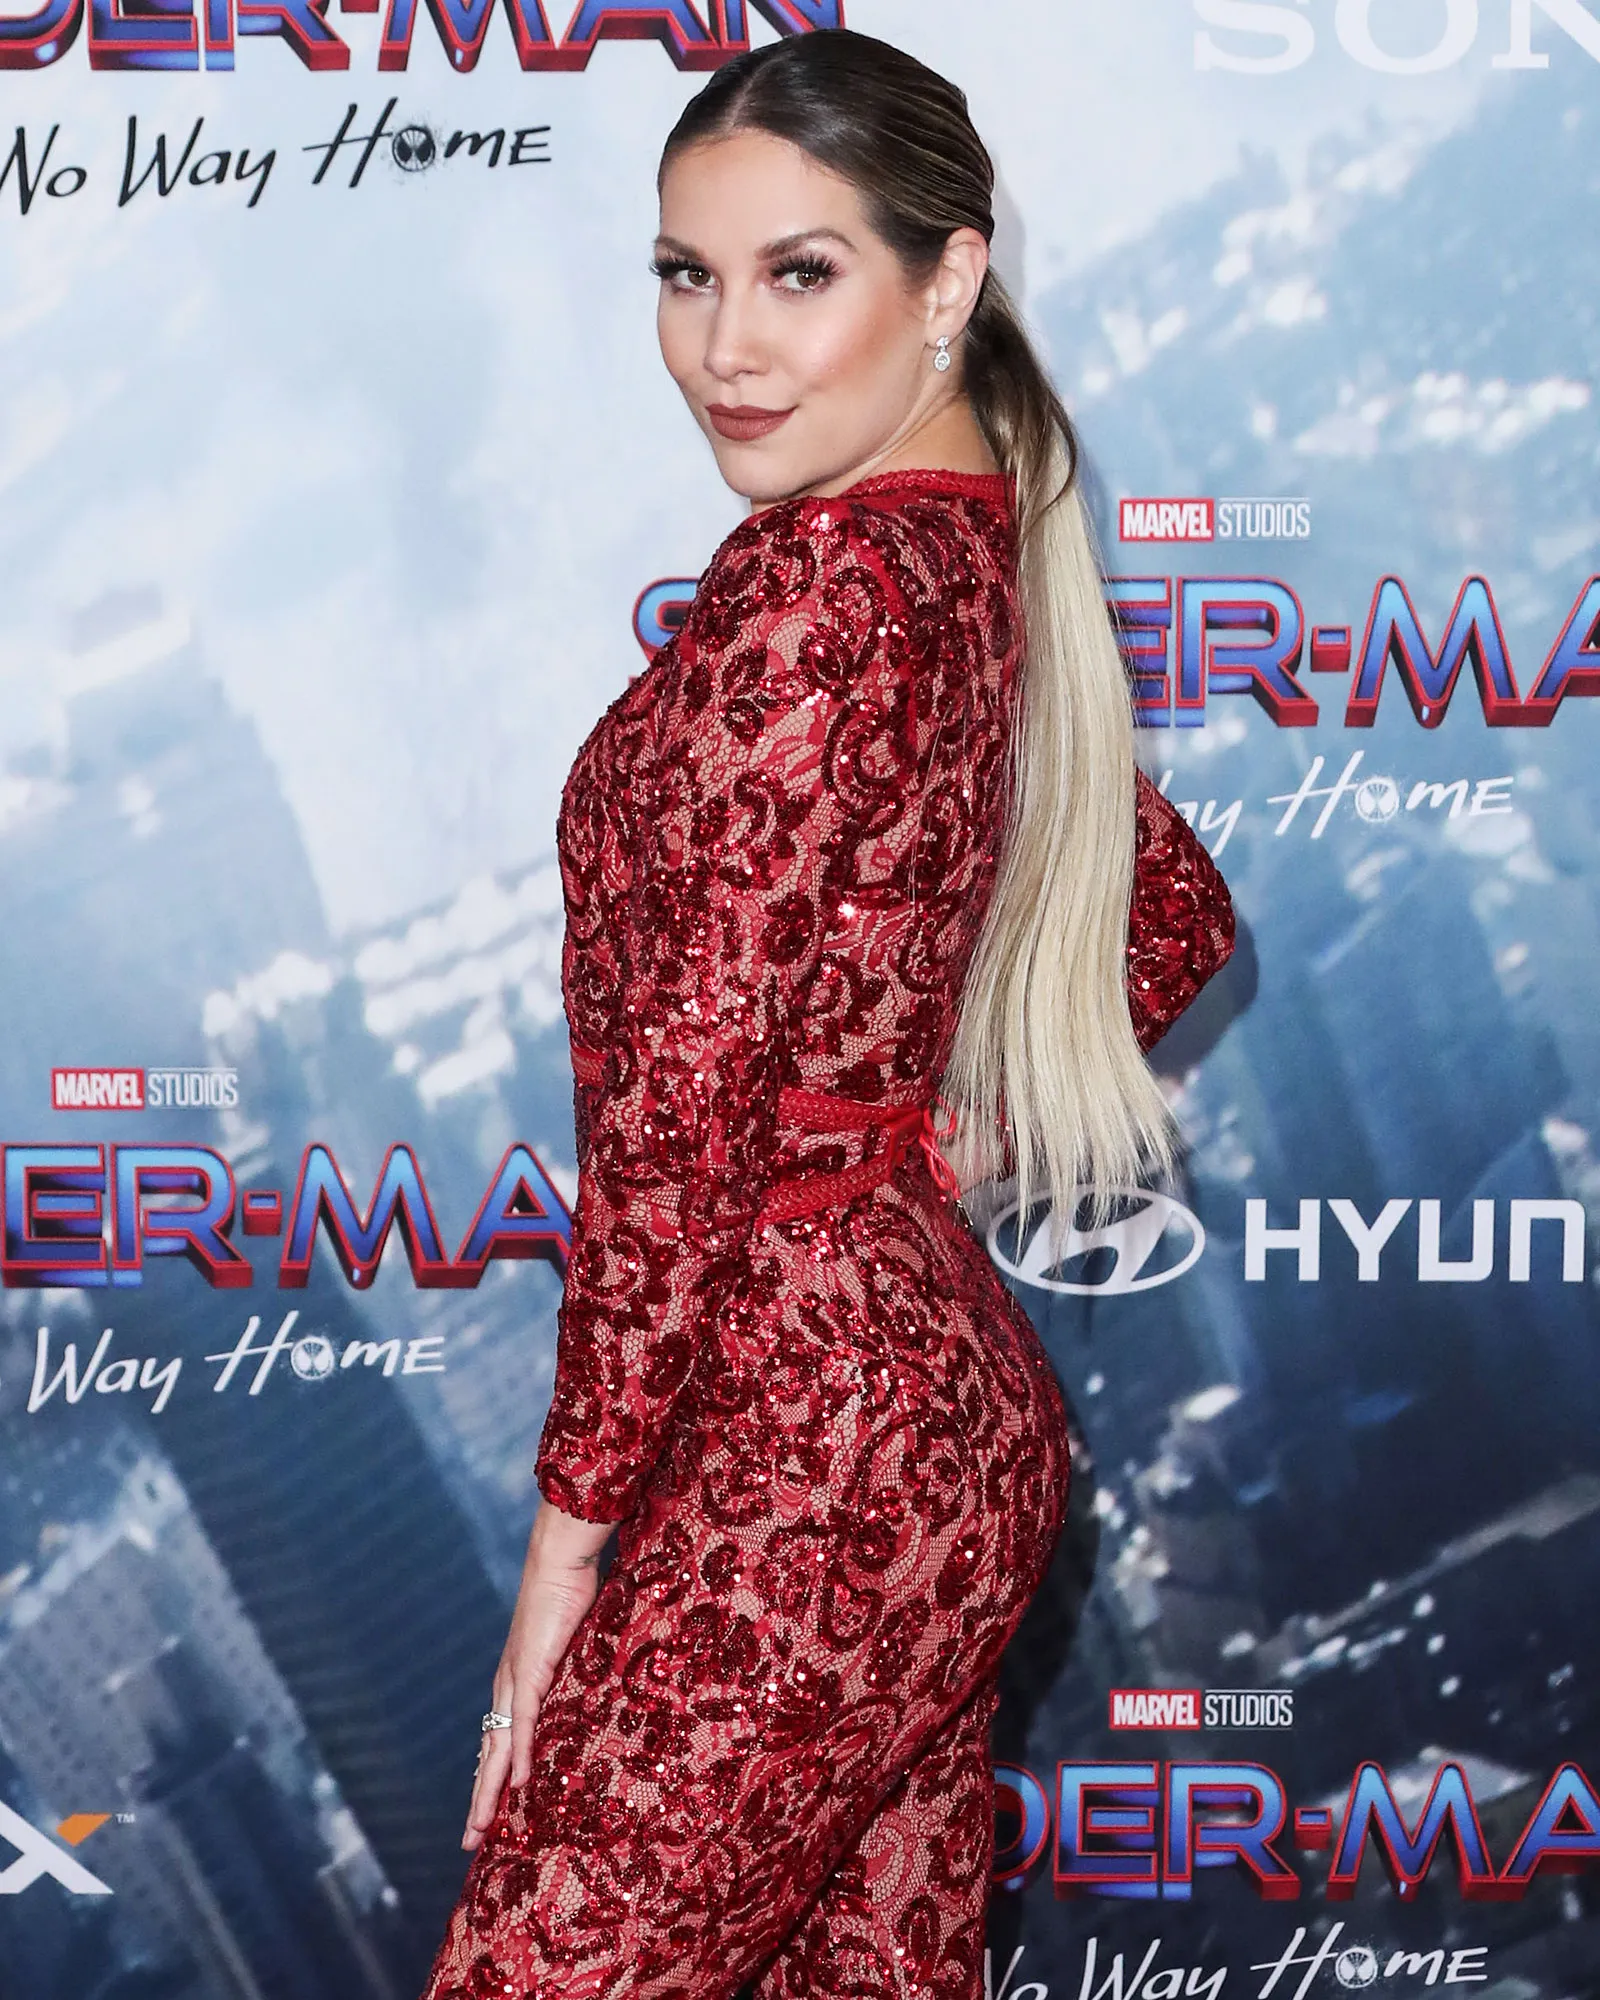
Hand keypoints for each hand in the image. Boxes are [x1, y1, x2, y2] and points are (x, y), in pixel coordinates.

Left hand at [463, 1500, 612, 1850]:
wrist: (560, 1562)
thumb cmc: (567, 1597)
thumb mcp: (570, 1649)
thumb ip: (569, 1676)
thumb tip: (583, 1698)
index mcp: (514, 1685)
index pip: (497, 1742)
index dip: (490, 1780)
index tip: (485, 1815)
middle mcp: (508, 1688)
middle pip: (488, 1754)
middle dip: (479, 1800)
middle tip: (469, 1842)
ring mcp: (517, 1680)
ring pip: (497, 1747)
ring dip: (489, 1790)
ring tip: (481, 1827)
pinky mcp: (531, 1669)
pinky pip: (524, 1721)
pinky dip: (520, 1752)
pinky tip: (519, 1781)